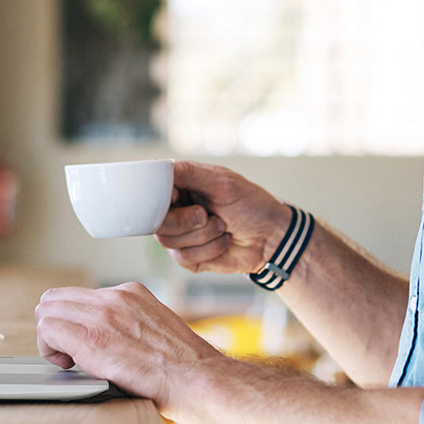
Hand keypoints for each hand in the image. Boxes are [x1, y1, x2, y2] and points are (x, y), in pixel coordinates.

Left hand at [34, 281, 225, 419]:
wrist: (198, 380)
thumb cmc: (184, 368)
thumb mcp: (156, 328)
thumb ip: (128, 324)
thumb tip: (107, 338)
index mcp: (130, 293)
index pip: (78, 295)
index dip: (71, 320)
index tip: (79, 343)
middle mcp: (114, 297)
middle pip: (55, 298)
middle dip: (55, 326)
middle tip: (67, 353)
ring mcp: (102, 315)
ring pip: (46, 310)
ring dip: (50, 338)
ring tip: (68, 360)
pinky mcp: (92, 339)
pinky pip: (48, 330)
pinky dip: (49, 349)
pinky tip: (67, 365)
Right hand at [156, 161, 290, 273]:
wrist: (272, 238)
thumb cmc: (251, 205)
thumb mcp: (222, 183)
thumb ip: (189, 173)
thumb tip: (158, 166)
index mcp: (181, 187)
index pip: (151, 191)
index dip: (160, 199)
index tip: (179, 199)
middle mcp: (177, 210)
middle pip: (156, 221)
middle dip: (185, 221)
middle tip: (207, 214)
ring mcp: (181, 235)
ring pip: (168, 241)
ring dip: (203, 235)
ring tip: (222, 226)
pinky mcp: (189, 257)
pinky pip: (183, 257)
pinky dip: (209, 249)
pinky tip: (224, 241)